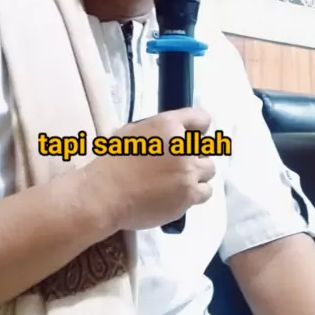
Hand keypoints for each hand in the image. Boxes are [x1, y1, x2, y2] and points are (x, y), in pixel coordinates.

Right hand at [85, 107, 214, 230]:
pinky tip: (179, 194)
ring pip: (209, 170)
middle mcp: (183, 147)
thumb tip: (173, 136)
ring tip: (178, 182)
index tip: (191, 138)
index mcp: (168, 125)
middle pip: (205, 149)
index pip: (201, 119)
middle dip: (194, 155)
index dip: (197, 129)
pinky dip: (195, 193)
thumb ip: (160, 131)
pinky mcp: (188, 196)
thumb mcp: (134, 131)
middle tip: (176, 165)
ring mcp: (188, 172)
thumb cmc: (113, 162)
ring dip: (196, 174)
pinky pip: (205, 192)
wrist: (106, 194)